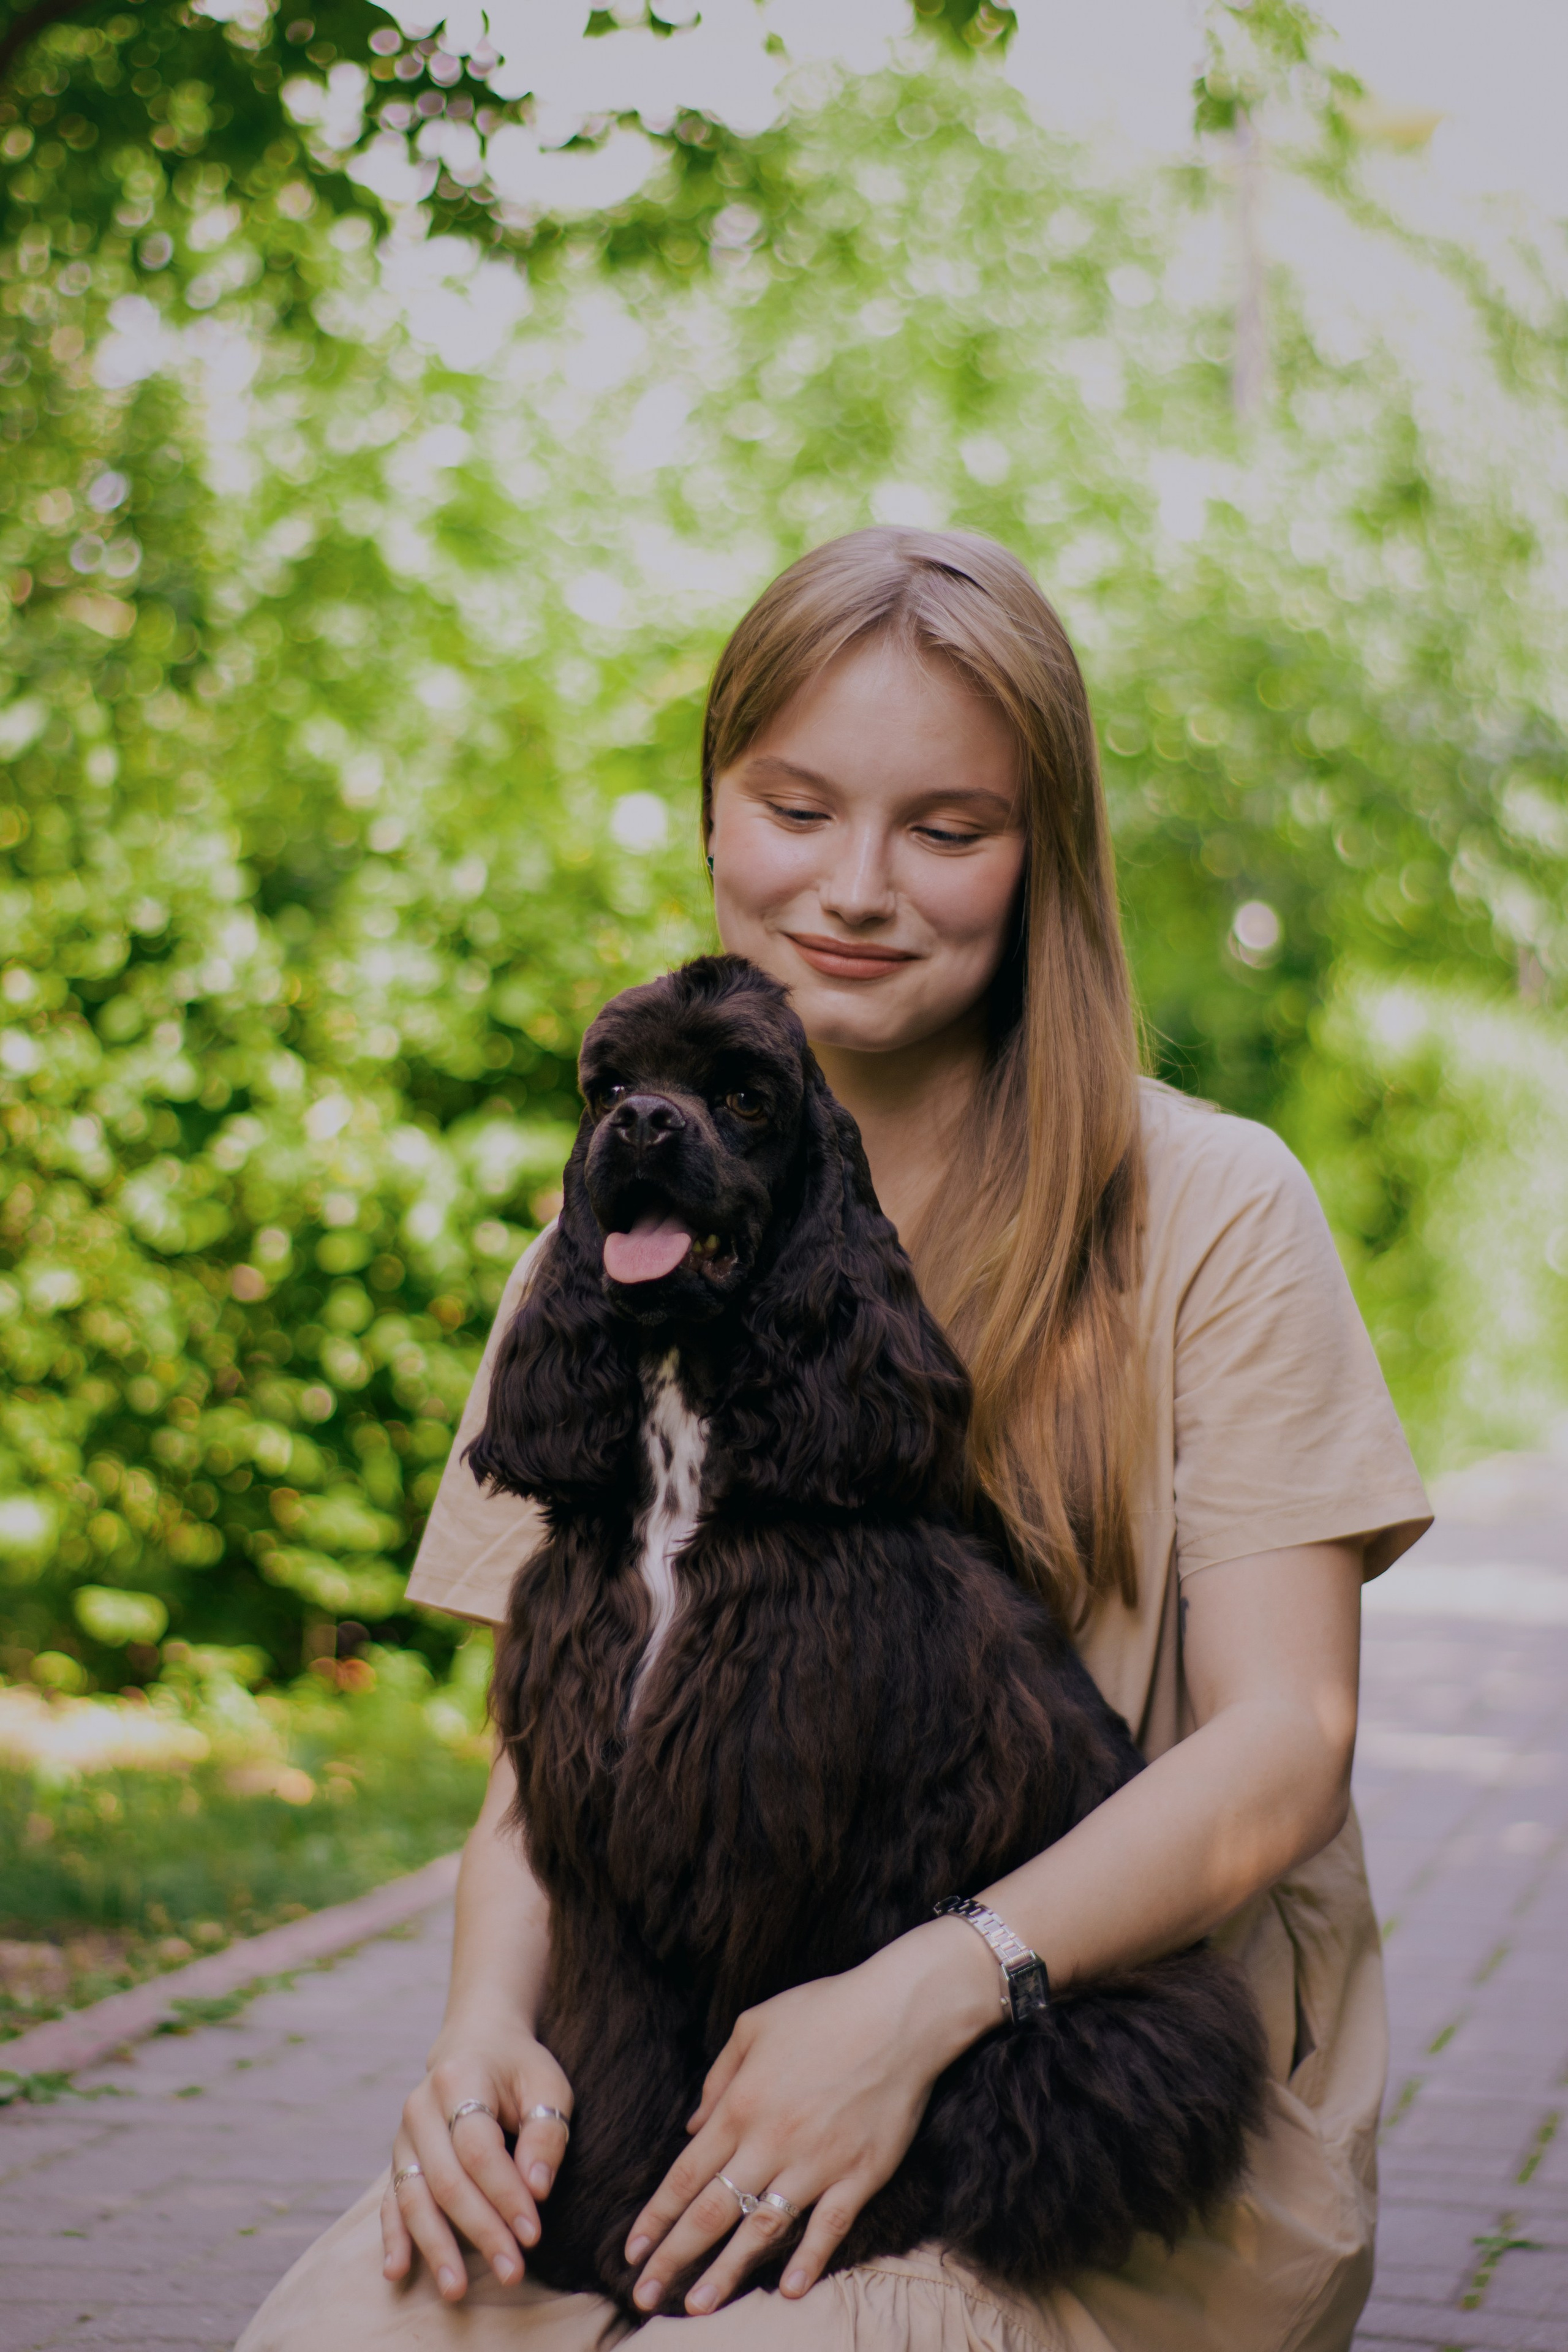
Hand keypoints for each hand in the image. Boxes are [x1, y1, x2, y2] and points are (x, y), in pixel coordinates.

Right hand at [380, 2013, 573, 2303]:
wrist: (475, 2041)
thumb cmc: (518, 2068)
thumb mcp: (546, 2084)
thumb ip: (545, 2132)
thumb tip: (537, 2190)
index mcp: (458, 2078)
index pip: (479, 2148)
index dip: (505, 2193)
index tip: (532, 2233)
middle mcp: (420, 2107)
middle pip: (447, 2179)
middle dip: (480, 2230)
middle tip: (511, 2271)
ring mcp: (403, 2135)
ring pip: (415, 2197)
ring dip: (436, 2246)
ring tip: (456, 2288)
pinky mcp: (398, 2158)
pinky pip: (391, 2201)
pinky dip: (393, 2237)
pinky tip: (397, 2270)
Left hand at [623, 1919, 998, 2315]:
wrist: (898, 2014)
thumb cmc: (824, 2010)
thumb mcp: (754, 2025)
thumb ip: (718, 2077)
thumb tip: (693, 2126)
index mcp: (741, 2105)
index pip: (686, 2174)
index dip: (656, 2217)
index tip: (632, 2251)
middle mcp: (771, 2141)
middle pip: (712, 2211)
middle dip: (673, 2257)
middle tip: (645, 2296)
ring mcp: (816, 2162)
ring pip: (761, 2228)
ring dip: (727, 2271)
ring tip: (698, 2307)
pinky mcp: (859, 2174)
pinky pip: (829, 2227)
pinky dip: (809, 2260)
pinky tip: (789, 2291)